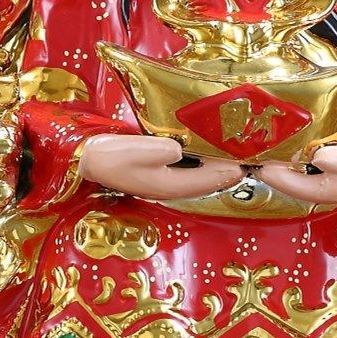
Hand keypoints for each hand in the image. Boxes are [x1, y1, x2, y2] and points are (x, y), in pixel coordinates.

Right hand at [80, 134, 242, 200]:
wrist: (87, 160)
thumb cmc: (111, 155)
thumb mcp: (136, 150)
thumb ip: (162, 150)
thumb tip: (182, 149)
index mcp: (169, 185)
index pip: (208, 179)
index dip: (229, 170)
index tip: (248, 161)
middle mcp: (171, 188)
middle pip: (208, 181)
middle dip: (227, 171)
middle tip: (249, 156)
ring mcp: (164, 182)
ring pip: (200, 178)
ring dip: (217, 168)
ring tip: (234, 154)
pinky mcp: (159, 174)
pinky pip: (190, 173)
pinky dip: (203, 165)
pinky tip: (209, 153)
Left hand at [255, 141, 336, 204]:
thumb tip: (316, 157)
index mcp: (326, 191)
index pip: (290, 183)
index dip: (271, 172)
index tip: (254, 158)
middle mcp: (319, 188)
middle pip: (285, 180)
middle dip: (267, 166)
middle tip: (247, 149)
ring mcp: (321, 180)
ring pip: (290, 172)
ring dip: (275, 160)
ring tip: (258, 143)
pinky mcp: (324, 170)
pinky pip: (299, 165)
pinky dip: (288, 155)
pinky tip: (281, 141)